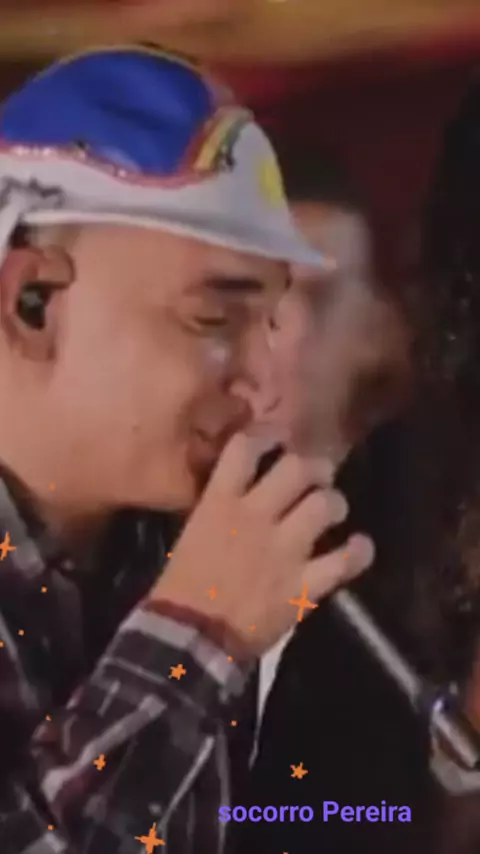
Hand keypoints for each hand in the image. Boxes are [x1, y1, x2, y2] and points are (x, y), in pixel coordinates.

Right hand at [153, 432, 373, 654]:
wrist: (187, 638)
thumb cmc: (182, 586)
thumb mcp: (194, 532)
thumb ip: (221, 506)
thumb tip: (246, 490)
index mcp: (221, 502)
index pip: (246, 448)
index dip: (267, 435)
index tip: (278, 438)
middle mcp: (256, 517)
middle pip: (297, 468)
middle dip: (313, 468)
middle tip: (317, 476)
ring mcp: (284, 550)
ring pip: (325, 505)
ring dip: (334, 503)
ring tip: (333, 510)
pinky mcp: (304, 585)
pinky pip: (344, 561)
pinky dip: (358, 552)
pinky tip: (359, 547)